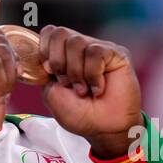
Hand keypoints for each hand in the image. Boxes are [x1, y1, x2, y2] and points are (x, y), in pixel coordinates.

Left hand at [38, 25, 140, 157]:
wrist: (106, 130)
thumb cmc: (82, 115)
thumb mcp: (52, 94)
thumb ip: (45, 71)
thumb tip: (46, 55)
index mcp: (65, 55)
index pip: (49, 33)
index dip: (45, 50)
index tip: (49, 72)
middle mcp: (81, 49)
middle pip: (60, 33)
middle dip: (58, 61)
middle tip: (68, 83)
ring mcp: (99, 49)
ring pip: (77, 42)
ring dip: (76, 72)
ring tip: (84, 90)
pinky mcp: (116, 54)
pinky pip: (95, 52)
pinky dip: (92, 74)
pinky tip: (98, 88)